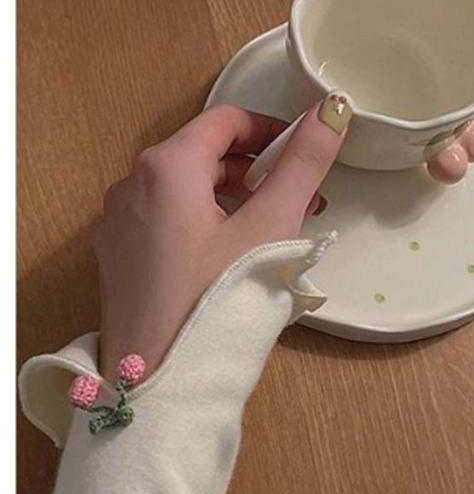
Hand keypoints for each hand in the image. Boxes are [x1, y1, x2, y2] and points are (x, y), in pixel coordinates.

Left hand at [94, 94, 350, 380]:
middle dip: (258, 169)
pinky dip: (205, 220)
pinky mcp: (119, 255)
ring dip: (234, 195)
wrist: (159, 387)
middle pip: (206, 153)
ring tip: (272, 229)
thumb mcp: (271, 226)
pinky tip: (230, 256)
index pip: (227, 120)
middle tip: (301, 200)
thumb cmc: (220, 299)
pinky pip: (168, 218)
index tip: (304, 157)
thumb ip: (304, 163)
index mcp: (166, 167)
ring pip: (187, 188)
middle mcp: (131, 184)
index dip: (272, 130)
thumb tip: (334, 107)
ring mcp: (119, 222)